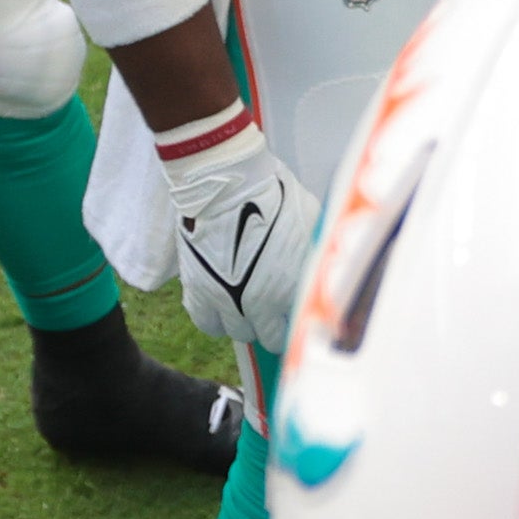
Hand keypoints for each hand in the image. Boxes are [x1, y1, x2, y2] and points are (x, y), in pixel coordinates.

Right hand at [162, 123, 324, 365]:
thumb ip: (311, 255)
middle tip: (265, 307)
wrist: (227, 184)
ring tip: (240, 303)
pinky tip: (219, 299)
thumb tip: (321, 266)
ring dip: (236, 320)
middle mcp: (254, 302)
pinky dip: (212, 314)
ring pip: (229, 330)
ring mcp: (222, 298)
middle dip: (264, 324)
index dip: (288, 326)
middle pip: (258, 335)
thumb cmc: (275, 197)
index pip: (287, 332)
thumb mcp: (310, 224)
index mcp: (286, 290)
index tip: (287, 317)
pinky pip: (202, 318)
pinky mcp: (196, 287)